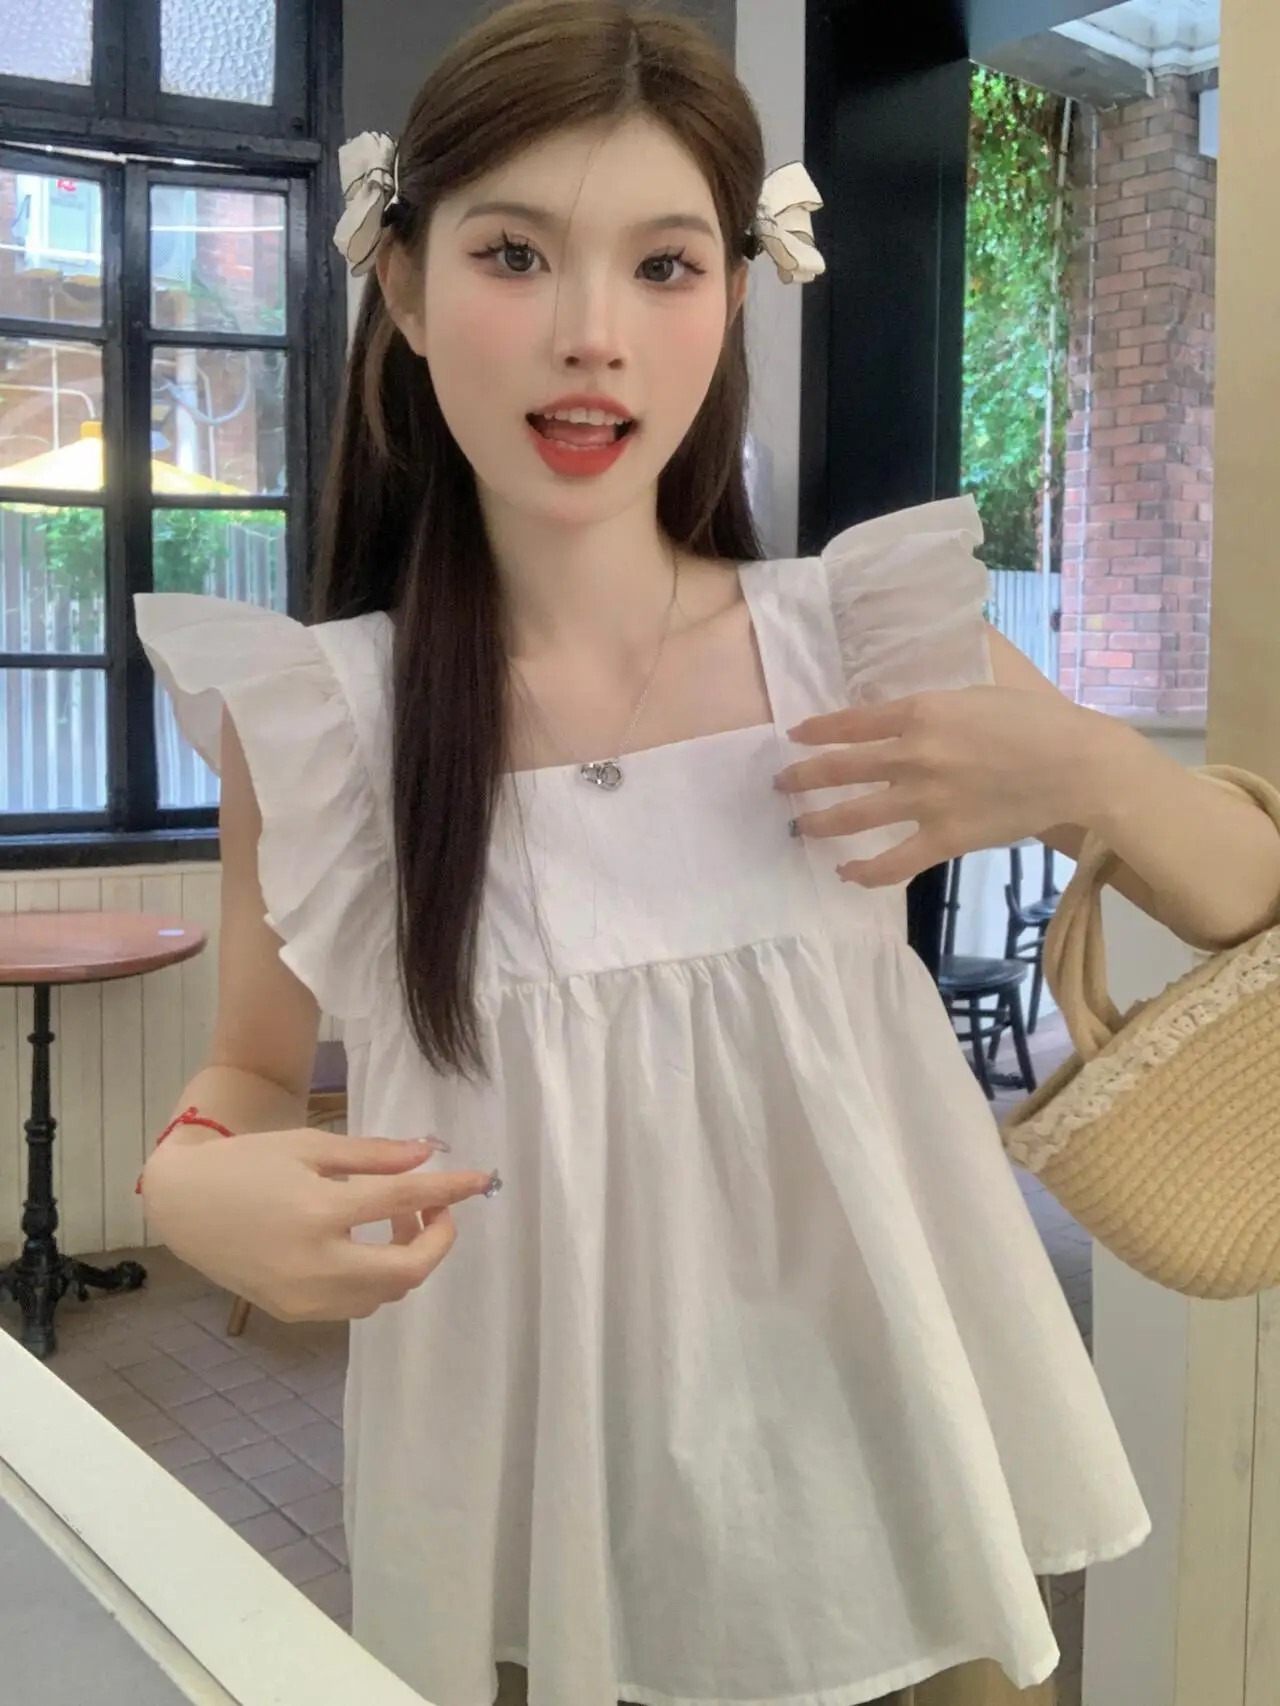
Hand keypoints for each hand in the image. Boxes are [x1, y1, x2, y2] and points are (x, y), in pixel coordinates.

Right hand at [141, 1127, 496, 1322]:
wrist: (183, 1206)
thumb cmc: (246, 1164)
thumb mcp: (309, 1145)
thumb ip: (372, 1156)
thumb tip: (427, 1155)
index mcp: (319, 1211)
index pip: (403, 1199)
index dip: (449, 1190)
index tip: (481, 1180)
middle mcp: (314, 1264)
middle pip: (407, 1270)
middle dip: (438, 1239)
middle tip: (437, 1205)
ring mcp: (304, 1297)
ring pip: (385, 1293)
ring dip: (407, 1258)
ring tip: (394, 1214)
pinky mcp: (294, 1313)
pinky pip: (356, 1303)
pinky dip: (376, 1276)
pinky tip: (367, 1243)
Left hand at [774, 685, 1108, 887]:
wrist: (1075, 763)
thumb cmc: (1034, 720)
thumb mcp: (973, 695)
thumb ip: (930, 708)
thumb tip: (897, 719)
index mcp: (920, 712)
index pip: (851, 722)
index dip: (817, 731)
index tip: (795, 735)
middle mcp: (912, 755)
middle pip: (839, 768)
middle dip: (802, 776)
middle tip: (781, 783)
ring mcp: (925, 800)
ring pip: (854, 815)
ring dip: (820, 821)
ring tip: (799, 825)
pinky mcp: (944, 837)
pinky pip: (894, 862)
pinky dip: (864, 871)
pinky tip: (845, 873)